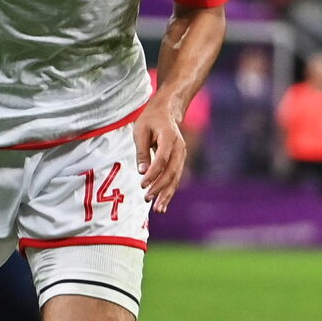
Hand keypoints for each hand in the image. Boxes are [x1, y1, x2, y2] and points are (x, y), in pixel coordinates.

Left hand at [134, 95, 188, 214]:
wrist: (167, 111)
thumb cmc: (150, 120)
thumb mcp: (140, 131)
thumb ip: (141, 151)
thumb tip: (142, 172)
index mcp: (169, 137)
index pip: (162, 159)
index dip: (153, 173)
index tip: (142, 184)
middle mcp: (179, 147)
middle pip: (171, 171)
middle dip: (159, 187)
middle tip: (146, 198)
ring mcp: (182, 155)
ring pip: (176, 177)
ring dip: (166, 193)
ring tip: (158, 208)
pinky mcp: (180, 161)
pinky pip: (176, 178)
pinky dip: (169, 191)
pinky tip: (162, 204)